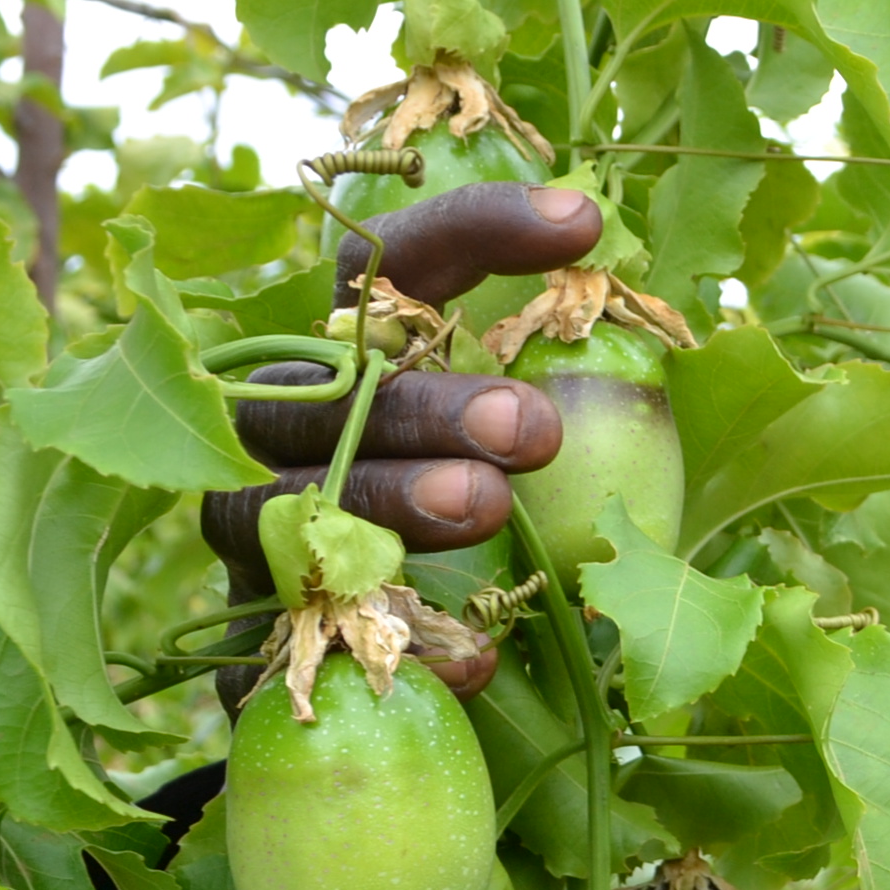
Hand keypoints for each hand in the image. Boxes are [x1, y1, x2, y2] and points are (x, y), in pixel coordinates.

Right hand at [205, 182, 603, 701]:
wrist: (374, 663)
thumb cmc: (459, 514)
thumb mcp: (505, 432)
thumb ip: (548, 373)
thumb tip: (633, 301)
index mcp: (341, 355)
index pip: (387, 264)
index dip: (477, 231)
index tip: (583, 225)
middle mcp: (281, 432)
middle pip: (325, 397)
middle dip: (427, 407)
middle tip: (533, 427)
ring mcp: (256, 536)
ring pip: (294, 505)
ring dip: (391, 500)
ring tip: (484, 505)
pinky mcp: (256, 639)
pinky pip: (311, 640)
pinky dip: (396, 645)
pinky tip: (478, 659)